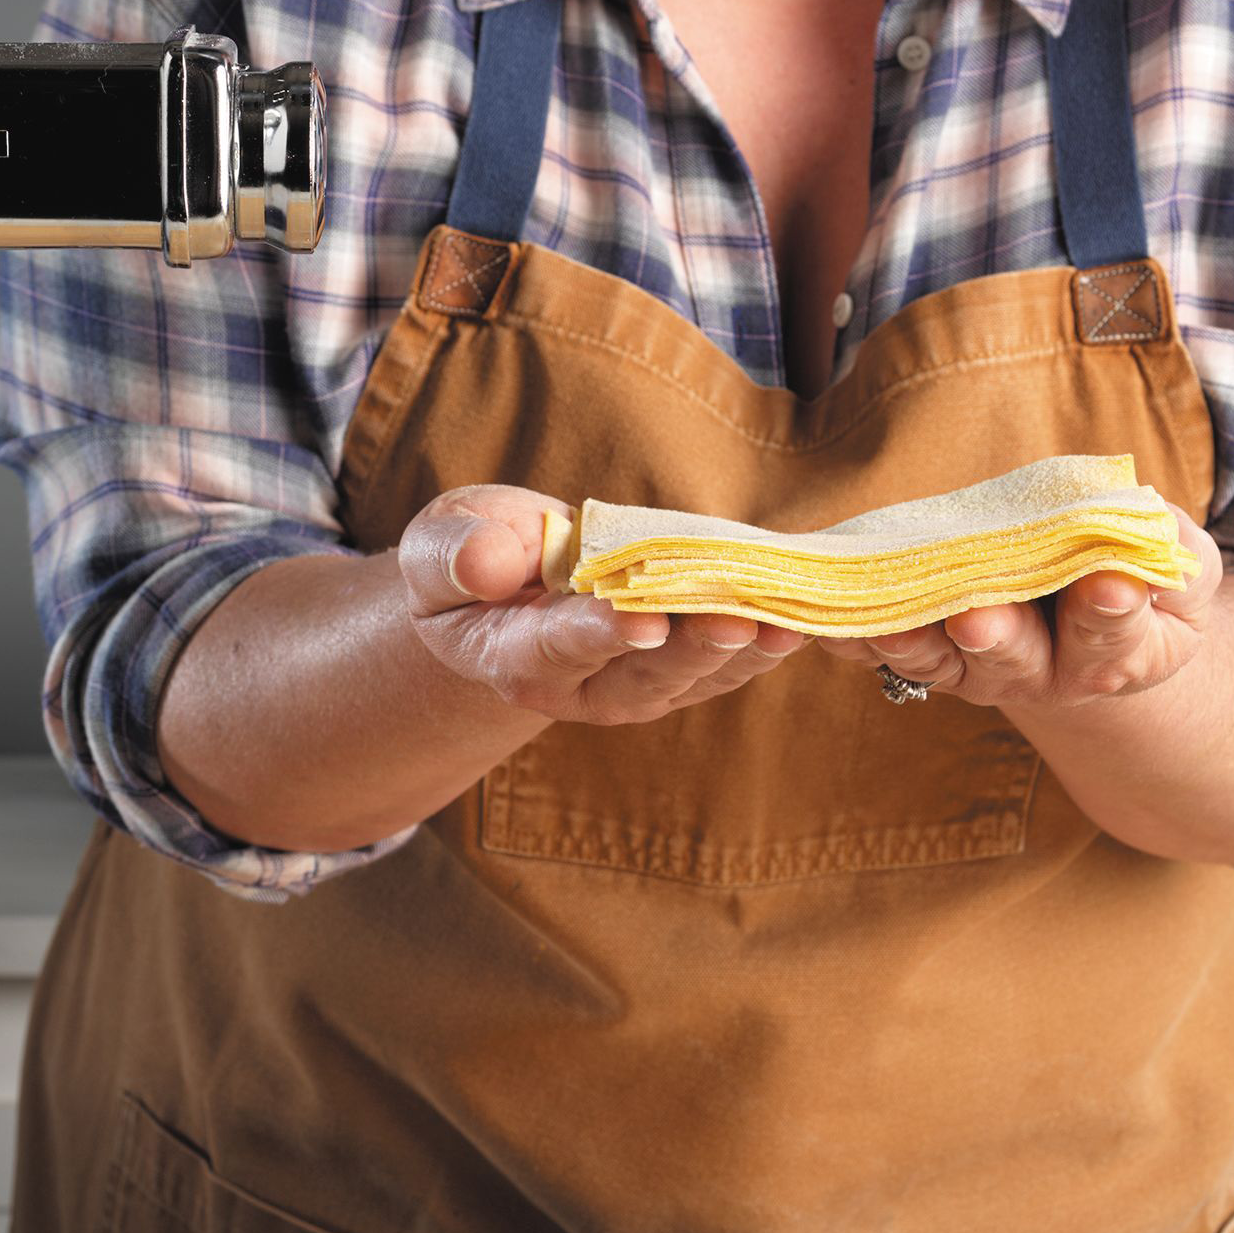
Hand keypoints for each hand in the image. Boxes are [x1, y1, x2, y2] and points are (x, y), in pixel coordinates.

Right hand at [399, 484, 803, 725]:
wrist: (494, 593)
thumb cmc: (462, 562)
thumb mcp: (436, 545)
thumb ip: (455, 555)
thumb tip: (487, 563)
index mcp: (511, 656)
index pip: (555, 648)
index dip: (598, 634)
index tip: (640, 619)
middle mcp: (578, 687)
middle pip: (638, 676)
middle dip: (688, 649)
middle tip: (732, 620)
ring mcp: (631, 685)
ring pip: (691, 679)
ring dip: (739, 652)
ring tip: (782, 621)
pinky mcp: (673, 672)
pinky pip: (721, 666)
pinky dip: (760, 644)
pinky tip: (797, 620)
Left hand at [813, 509, 1223, 709]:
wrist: (1091, 621)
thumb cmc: (1141, 581)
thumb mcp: (1175, 565)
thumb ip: (1166, 547)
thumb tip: (1139, 513)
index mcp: (1117, 652)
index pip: (1114, 632)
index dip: (1111, 611)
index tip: (1107, 586)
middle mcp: (1043, 672)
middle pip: (1017, 656)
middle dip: (996, 635)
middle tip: (977, 618)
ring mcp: (978, 668)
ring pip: (942, 659)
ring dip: (912, 638)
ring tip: (888, 620)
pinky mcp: (929, 654)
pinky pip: (888, 648)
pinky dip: (857, 635)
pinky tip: (827, 623)